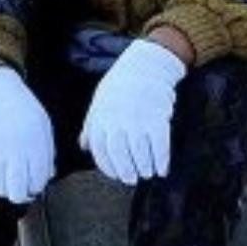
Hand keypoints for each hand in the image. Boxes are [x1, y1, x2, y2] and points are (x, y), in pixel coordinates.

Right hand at [0, 66, 55, 202]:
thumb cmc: (26, 114)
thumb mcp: (44, 131)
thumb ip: (47, 156)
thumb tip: (48, 178)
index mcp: (36, 148)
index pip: (37, 183)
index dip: (36, 188)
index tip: (35, 184)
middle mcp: (15, 153)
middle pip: (16, 192)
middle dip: (20, 195)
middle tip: (20, 188)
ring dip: (2, 189)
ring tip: (5, 180)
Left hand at [79, 39, 186, 183]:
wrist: (145, 66)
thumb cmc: (120, 87)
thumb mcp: (99, 104)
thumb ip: (91, 127)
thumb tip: (83, 146)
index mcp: (100, 120)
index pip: (101, 152)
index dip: (109, 167)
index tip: (117, 175)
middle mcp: (118, 122)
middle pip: (120, 155)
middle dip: (127, 171)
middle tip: (133, 179)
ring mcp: (138, 121)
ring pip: (140, 153)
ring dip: (145, 167)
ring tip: (148, 173)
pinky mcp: (158, 119)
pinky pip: (159, 146)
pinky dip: (161, 160)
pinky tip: (163, 169)